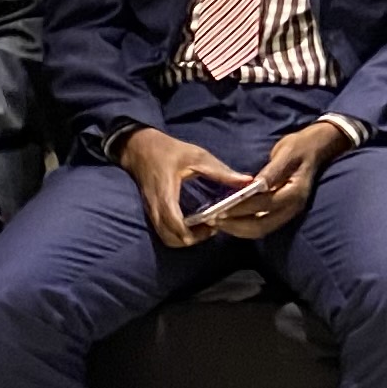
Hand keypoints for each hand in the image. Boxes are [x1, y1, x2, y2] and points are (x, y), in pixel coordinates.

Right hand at [120, 124, 250, 245]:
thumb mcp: (196, 156)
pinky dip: (178, 234)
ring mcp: (151, 212)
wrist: (138, 147)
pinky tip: (194, 223)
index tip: (212, 226)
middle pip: (171, 239)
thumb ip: (221, 171)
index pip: (175, 224)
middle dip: (192, 240)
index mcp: (166, 194)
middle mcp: (155, 207)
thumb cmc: (168, 150)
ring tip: (205, 227)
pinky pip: (164, 232)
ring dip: (185, 239)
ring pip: (166, 238)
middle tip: (212, 228)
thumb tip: (247, 181)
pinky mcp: (151, 212)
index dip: (194, 232)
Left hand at [206, 118, 346, 238]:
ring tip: (217, 223)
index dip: (242, 208)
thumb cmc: (298, 147)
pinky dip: (244, 226)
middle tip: (214, 220)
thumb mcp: (286, 153)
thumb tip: (256, 185)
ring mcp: (288, 212)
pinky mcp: (281, 212)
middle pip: (262, 226)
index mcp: (295, 192)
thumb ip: (272, 171)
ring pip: (261, 229)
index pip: (265, 204)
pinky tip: (229, 221)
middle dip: (236, 225)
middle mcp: (292, 207)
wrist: (314, 148)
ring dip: (238, 229)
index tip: (220, 208)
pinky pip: (262, 225)